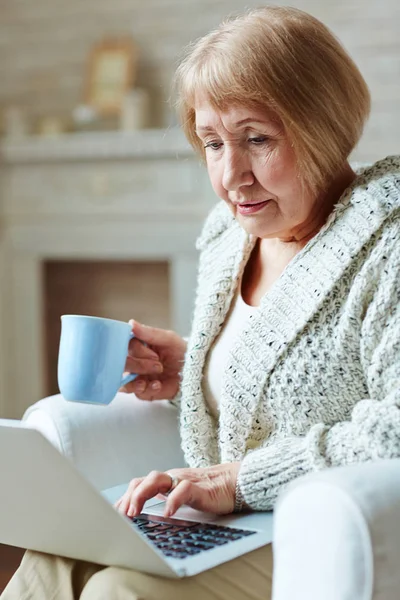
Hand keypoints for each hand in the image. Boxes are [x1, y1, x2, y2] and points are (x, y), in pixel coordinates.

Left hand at [114, 463, 240, 518]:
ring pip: (157, 479)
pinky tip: (167, 513)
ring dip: (142, 495)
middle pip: (143, 480)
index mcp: (166, 482)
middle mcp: (172, 478)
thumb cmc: (208, 492)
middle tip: (121, 516)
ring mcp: (184, 480)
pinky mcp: (199, 488)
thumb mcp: (181, 497)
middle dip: (129, 497)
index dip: (125, 498)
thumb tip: (145, 519)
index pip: (139, 484)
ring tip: (135, 512)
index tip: (114, 514)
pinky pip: (183, 490)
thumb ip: (165, 502)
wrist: (234, 483)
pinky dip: (173, 501)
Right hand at [120, 320, 186, 400]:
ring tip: (145, 382)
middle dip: (139, 366)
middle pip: (123, 365)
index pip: (126, 347)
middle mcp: (136, 362)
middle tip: (158, 365)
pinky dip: (146, 390)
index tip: (155, 354)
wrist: (195, 370)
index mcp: (139, 346)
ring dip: (135, 382)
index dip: (138, 351)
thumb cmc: (181, 351)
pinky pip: (138, 394)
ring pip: (124, 382)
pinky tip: (157, 385)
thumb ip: (150, 333)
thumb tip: (131, 324)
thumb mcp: (169, 339)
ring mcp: (139, 378)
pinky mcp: (146, 391)